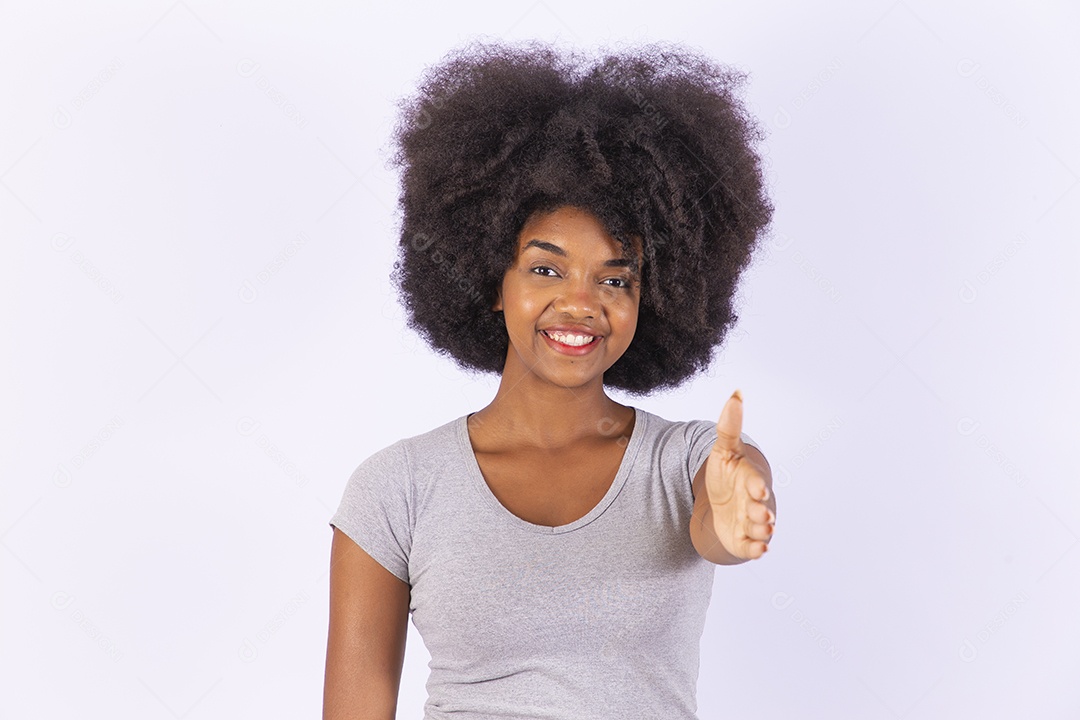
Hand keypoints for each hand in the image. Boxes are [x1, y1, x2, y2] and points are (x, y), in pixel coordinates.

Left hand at [703, 389, 774, 559]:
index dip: (756, 486)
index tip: (758, 489)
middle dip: (761, 512)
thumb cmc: (726, 474)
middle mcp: (753, 503)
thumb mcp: (723, 450)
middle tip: (763, 515)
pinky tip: (759, 550)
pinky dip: (756, 550)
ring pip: (759, 529)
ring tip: (763, 531)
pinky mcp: (744, 540)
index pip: (754, 482)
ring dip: (761, 530)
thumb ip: (729, 427)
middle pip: (760, 509)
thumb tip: (736, 394)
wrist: (722, 501)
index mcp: (749, 480)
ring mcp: (750, 522)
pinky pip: (752, 547)